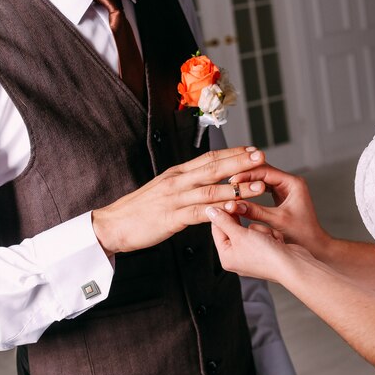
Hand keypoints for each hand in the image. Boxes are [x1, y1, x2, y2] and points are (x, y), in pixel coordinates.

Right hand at [92, 147, 265, 255]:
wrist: (113, 224)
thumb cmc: (140, 210)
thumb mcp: (164, 190)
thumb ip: (185, 184)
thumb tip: (205, 181)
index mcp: (177, 173)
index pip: (209, 158)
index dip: (232, 153)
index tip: (252, 150)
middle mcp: (177, 181)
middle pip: (214, 168)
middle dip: (240, 162)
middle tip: (262, 156)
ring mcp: (174, 198)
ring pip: (211, 189)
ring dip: (237, 188)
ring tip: (259, 186)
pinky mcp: (172, 218)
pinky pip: (200, 213)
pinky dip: (220, 211)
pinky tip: (235, 210)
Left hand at [206, 206, 314, 282]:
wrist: (292, 264)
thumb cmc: (265, 255)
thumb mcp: (240, 235)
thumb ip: (224, 221)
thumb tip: (209, 211)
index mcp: (226, 257)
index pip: (217, 229)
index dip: (222, 213)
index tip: (228, 200)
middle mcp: (238, 257)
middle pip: (235, 228)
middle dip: (246, 224)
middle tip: (248, 213)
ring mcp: (253, 254)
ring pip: (251, 228)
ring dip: (260, 229)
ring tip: (267, 238)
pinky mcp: (266, 250)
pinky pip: (263, 233)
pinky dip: (269, 234)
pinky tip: (275, 241)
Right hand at [224, 164, 330, 257]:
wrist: (315, 246)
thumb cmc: (303, 235)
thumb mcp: (277, 221)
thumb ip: (255, 211)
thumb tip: (233, 205)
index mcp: (293, 183)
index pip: (265, 171)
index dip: (247, 174)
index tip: (232, 179)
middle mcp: (290, 182)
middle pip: (262, 171)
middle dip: (245, 176)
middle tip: (228, 181)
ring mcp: (285, 188)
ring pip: (261, 179)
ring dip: (247, 182)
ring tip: (231, 187)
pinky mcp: (280, 196)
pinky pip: (262, 188)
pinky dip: (251, 191)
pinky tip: (239, 194)